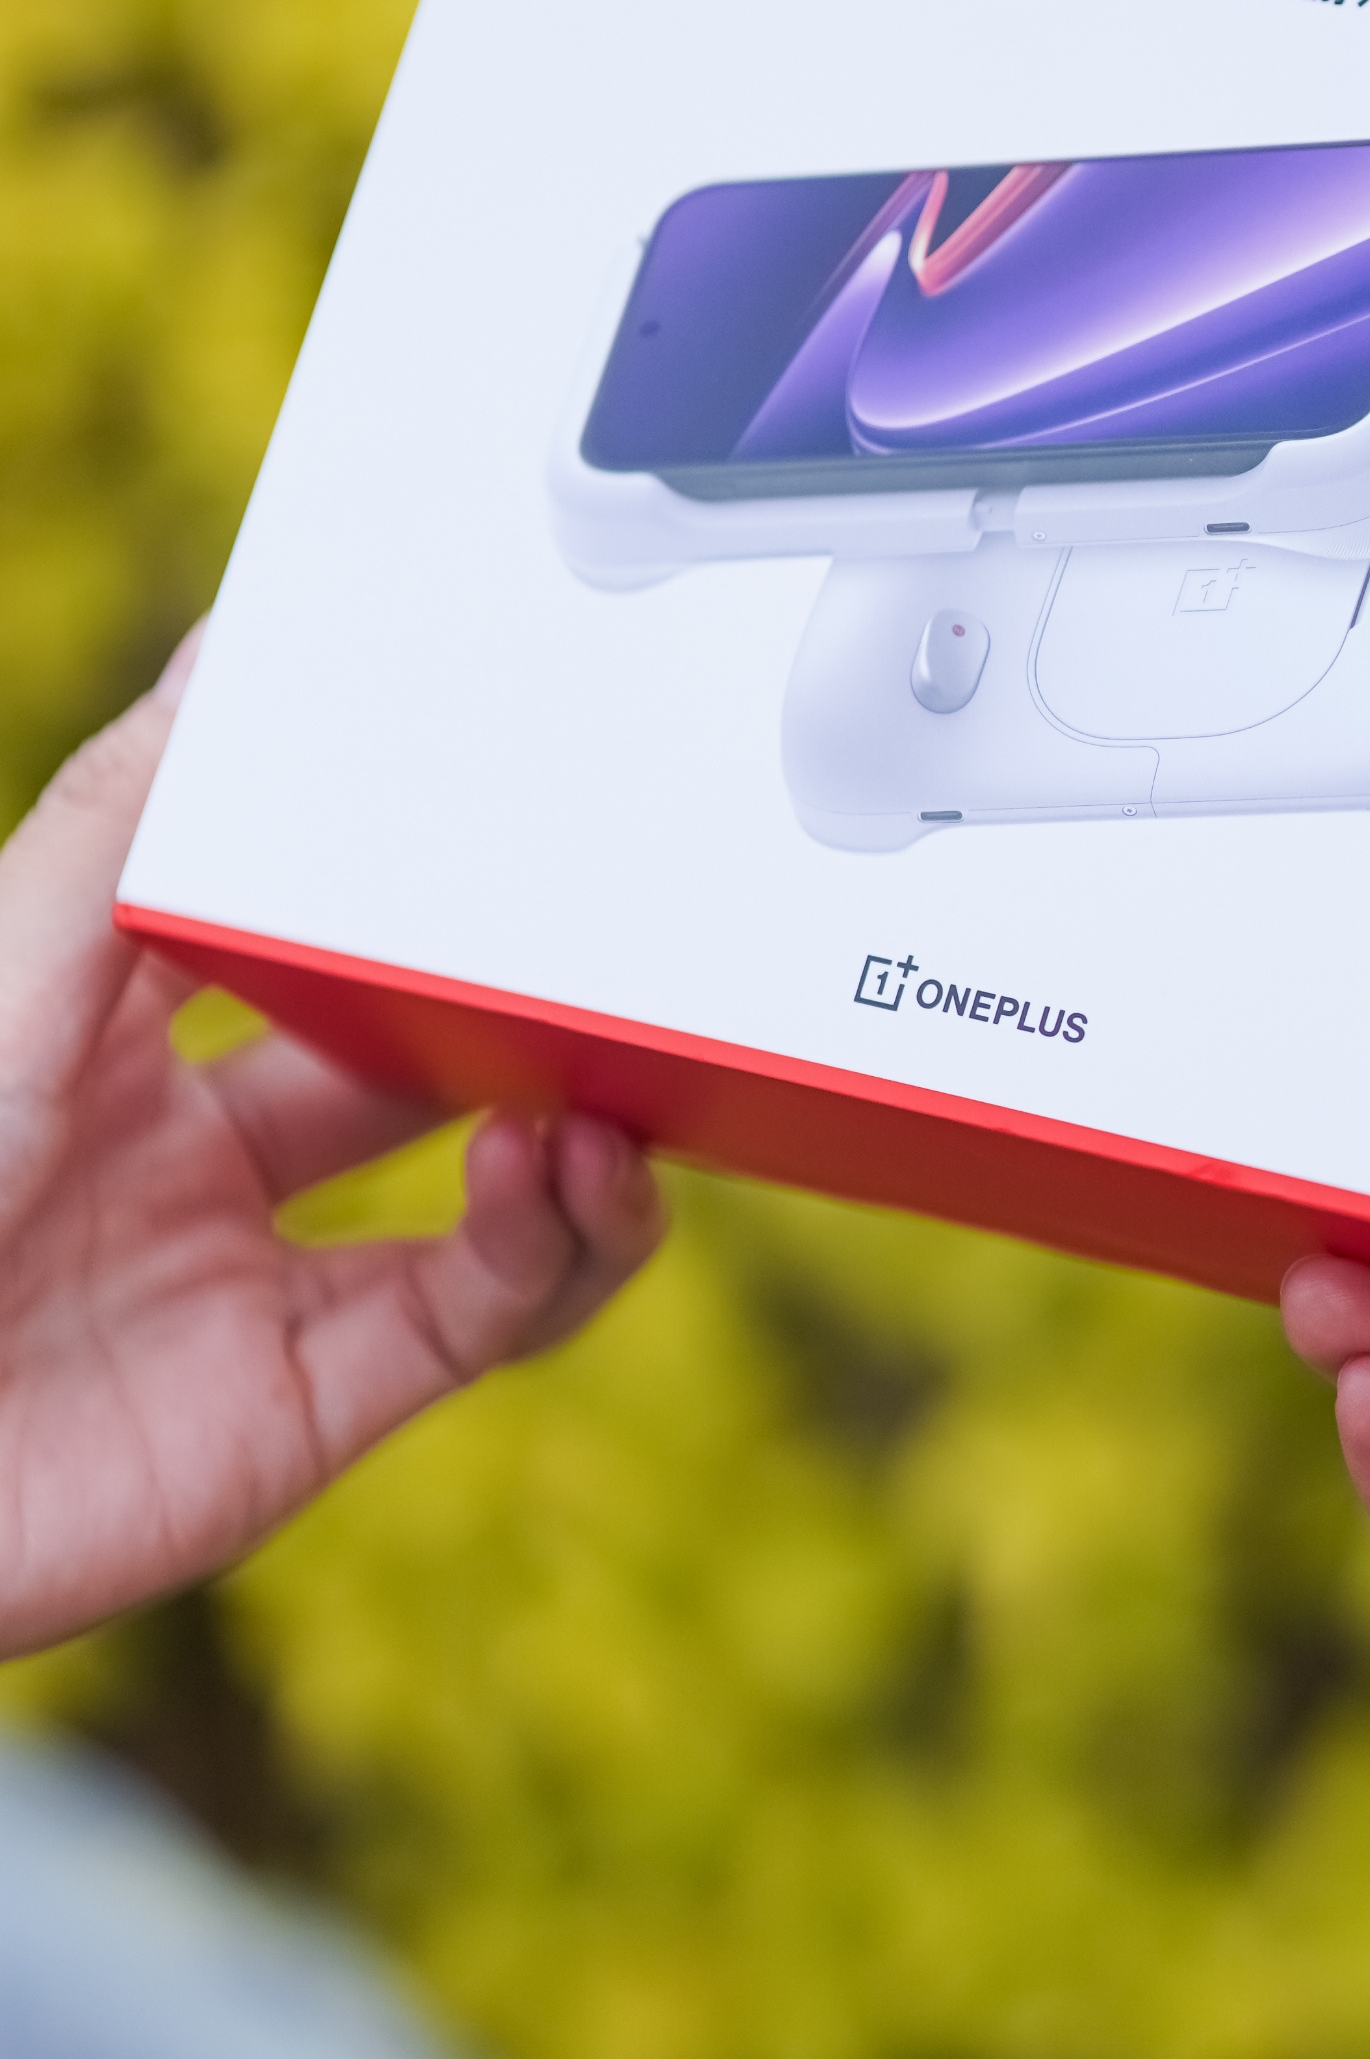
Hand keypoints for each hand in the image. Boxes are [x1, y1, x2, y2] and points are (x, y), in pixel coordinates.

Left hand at [0, 650, 667, 1656]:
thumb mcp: (4, 982)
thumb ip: (119, 828)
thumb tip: (231, 648)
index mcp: (103, 1044)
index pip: (291, 936)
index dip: (401, 878)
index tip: (506, 786)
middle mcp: (193, 1163)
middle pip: (419, 1057)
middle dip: (529, 1002)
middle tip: (620, 937)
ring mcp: (256, 1287)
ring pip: (489, 1199)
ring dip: (583, 1136)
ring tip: (619, 1083)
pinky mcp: (307, 1409)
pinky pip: (480, 1320)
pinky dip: (551, 1243)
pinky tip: (560, 1170)